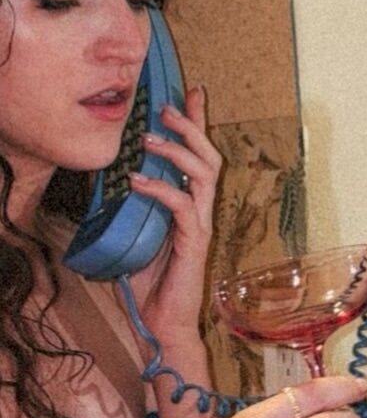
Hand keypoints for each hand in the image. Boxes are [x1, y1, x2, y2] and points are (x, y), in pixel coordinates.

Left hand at [127, 84, 223, 347]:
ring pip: (204, 175)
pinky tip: (138, 180)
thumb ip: (129, 213)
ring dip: (178, 152)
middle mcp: (201, 211)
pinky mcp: (195, 242)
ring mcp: (201, 225)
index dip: (197, 124)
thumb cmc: (150, 286)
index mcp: (190, 207)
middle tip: (168, 106)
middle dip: (191, 128)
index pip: (198, 158)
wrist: (163, 324)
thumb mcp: (133, 239)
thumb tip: (105, 186)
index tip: (191, 93)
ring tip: (150, 138)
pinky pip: (184, 206)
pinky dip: (162, 189)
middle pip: (209, 158)